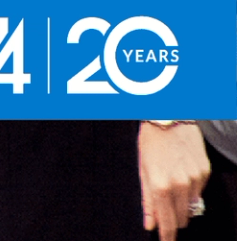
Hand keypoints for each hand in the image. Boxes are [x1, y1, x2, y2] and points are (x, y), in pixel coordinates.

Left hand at [140, 121, 209, 239]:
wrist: (170, 118)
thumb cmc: (150, 142)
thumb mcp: (143, 170)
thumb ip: (147, 200)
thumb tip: (150, 224)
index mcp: (160, 185)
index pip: (168, 222)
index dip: (167, 235)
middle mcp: (180, 185)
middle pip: (182, 218)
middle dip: (174, 220)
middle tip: (166, 216)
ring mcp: (195, 179)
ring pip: (192, 207)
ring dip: (182, 205)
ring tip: (171, 189)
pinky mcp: (205, 172)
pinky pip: (199, 192)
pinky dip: (190, 191)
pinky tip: (181, 177)